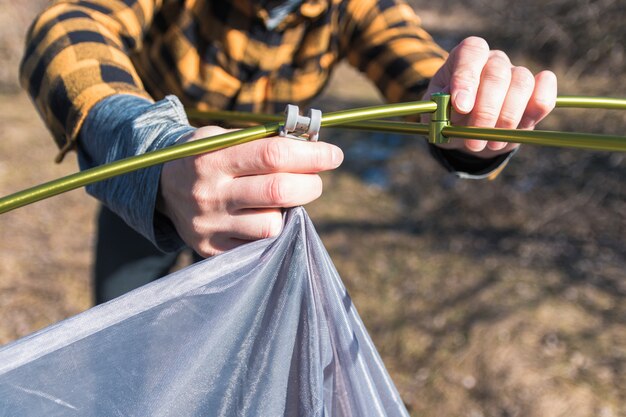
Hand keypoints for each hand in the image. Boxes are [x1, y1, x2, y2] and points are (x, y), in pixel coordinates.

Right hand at [158, 126, 342, 256]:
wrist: (162, 189)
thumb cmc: (207, 157)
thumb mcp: (223, 137)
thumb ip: (263, 141)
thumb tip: (313, 147)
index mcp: (212, 157)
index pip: (273, 155)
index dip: (311, 155)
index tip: (334, 155)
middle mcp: (210, 193)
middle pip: (278, 191)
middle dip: (310, 184)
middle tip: (315, 180)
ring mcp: (210, 226)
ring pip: (271, 225)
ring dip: (289, 211)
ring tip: (280, 200)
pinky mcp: (212, 249)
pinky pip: (258, 245)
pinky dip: (271, 230)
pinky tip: (263, 217)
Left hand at [422, 36, 557, 157]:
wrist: (464, 132)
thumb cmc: (446, 117)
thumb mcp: (434, 113)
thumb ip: (440, 107)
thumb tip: (455, 103)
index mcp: (465, 57)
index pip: (471, 52)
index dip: (467, 77)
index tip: (461, 106)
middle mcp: (493, 60)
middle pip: (497, 73)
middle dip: (485, 111)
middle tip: (472, 140)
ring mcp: (516, 74)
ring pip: (522, 83)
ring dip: (506, 119)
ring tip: (489, 142)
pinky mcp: (535, 93)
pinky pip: (545, 93)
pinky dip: (537, 109)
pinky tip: (521, 127)